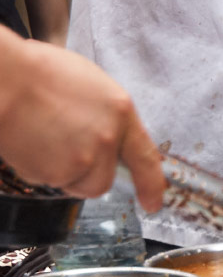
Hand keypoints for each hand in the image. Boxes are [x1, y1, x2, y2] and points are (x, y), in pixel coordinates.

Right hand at [0, 35, 165, 211]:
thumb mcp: (93, 88)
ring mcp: (81, 159)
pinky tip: (32, 142)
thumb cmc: (44, 75)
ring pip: (74, 183)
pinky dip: (40, 169)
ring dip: (63, 173)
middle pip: (103, 181)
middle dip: (87, 175)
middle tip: (67, 151)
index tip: (153, 202)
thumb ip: (108, 118)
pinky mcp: (52, 173)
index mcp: (121, 112)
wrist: (10, 82)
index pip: (145, 156)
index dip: (152, 184)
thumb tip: (108, 136)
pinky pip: (48, 181)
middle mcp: (107, 139)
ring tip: (45, 140)